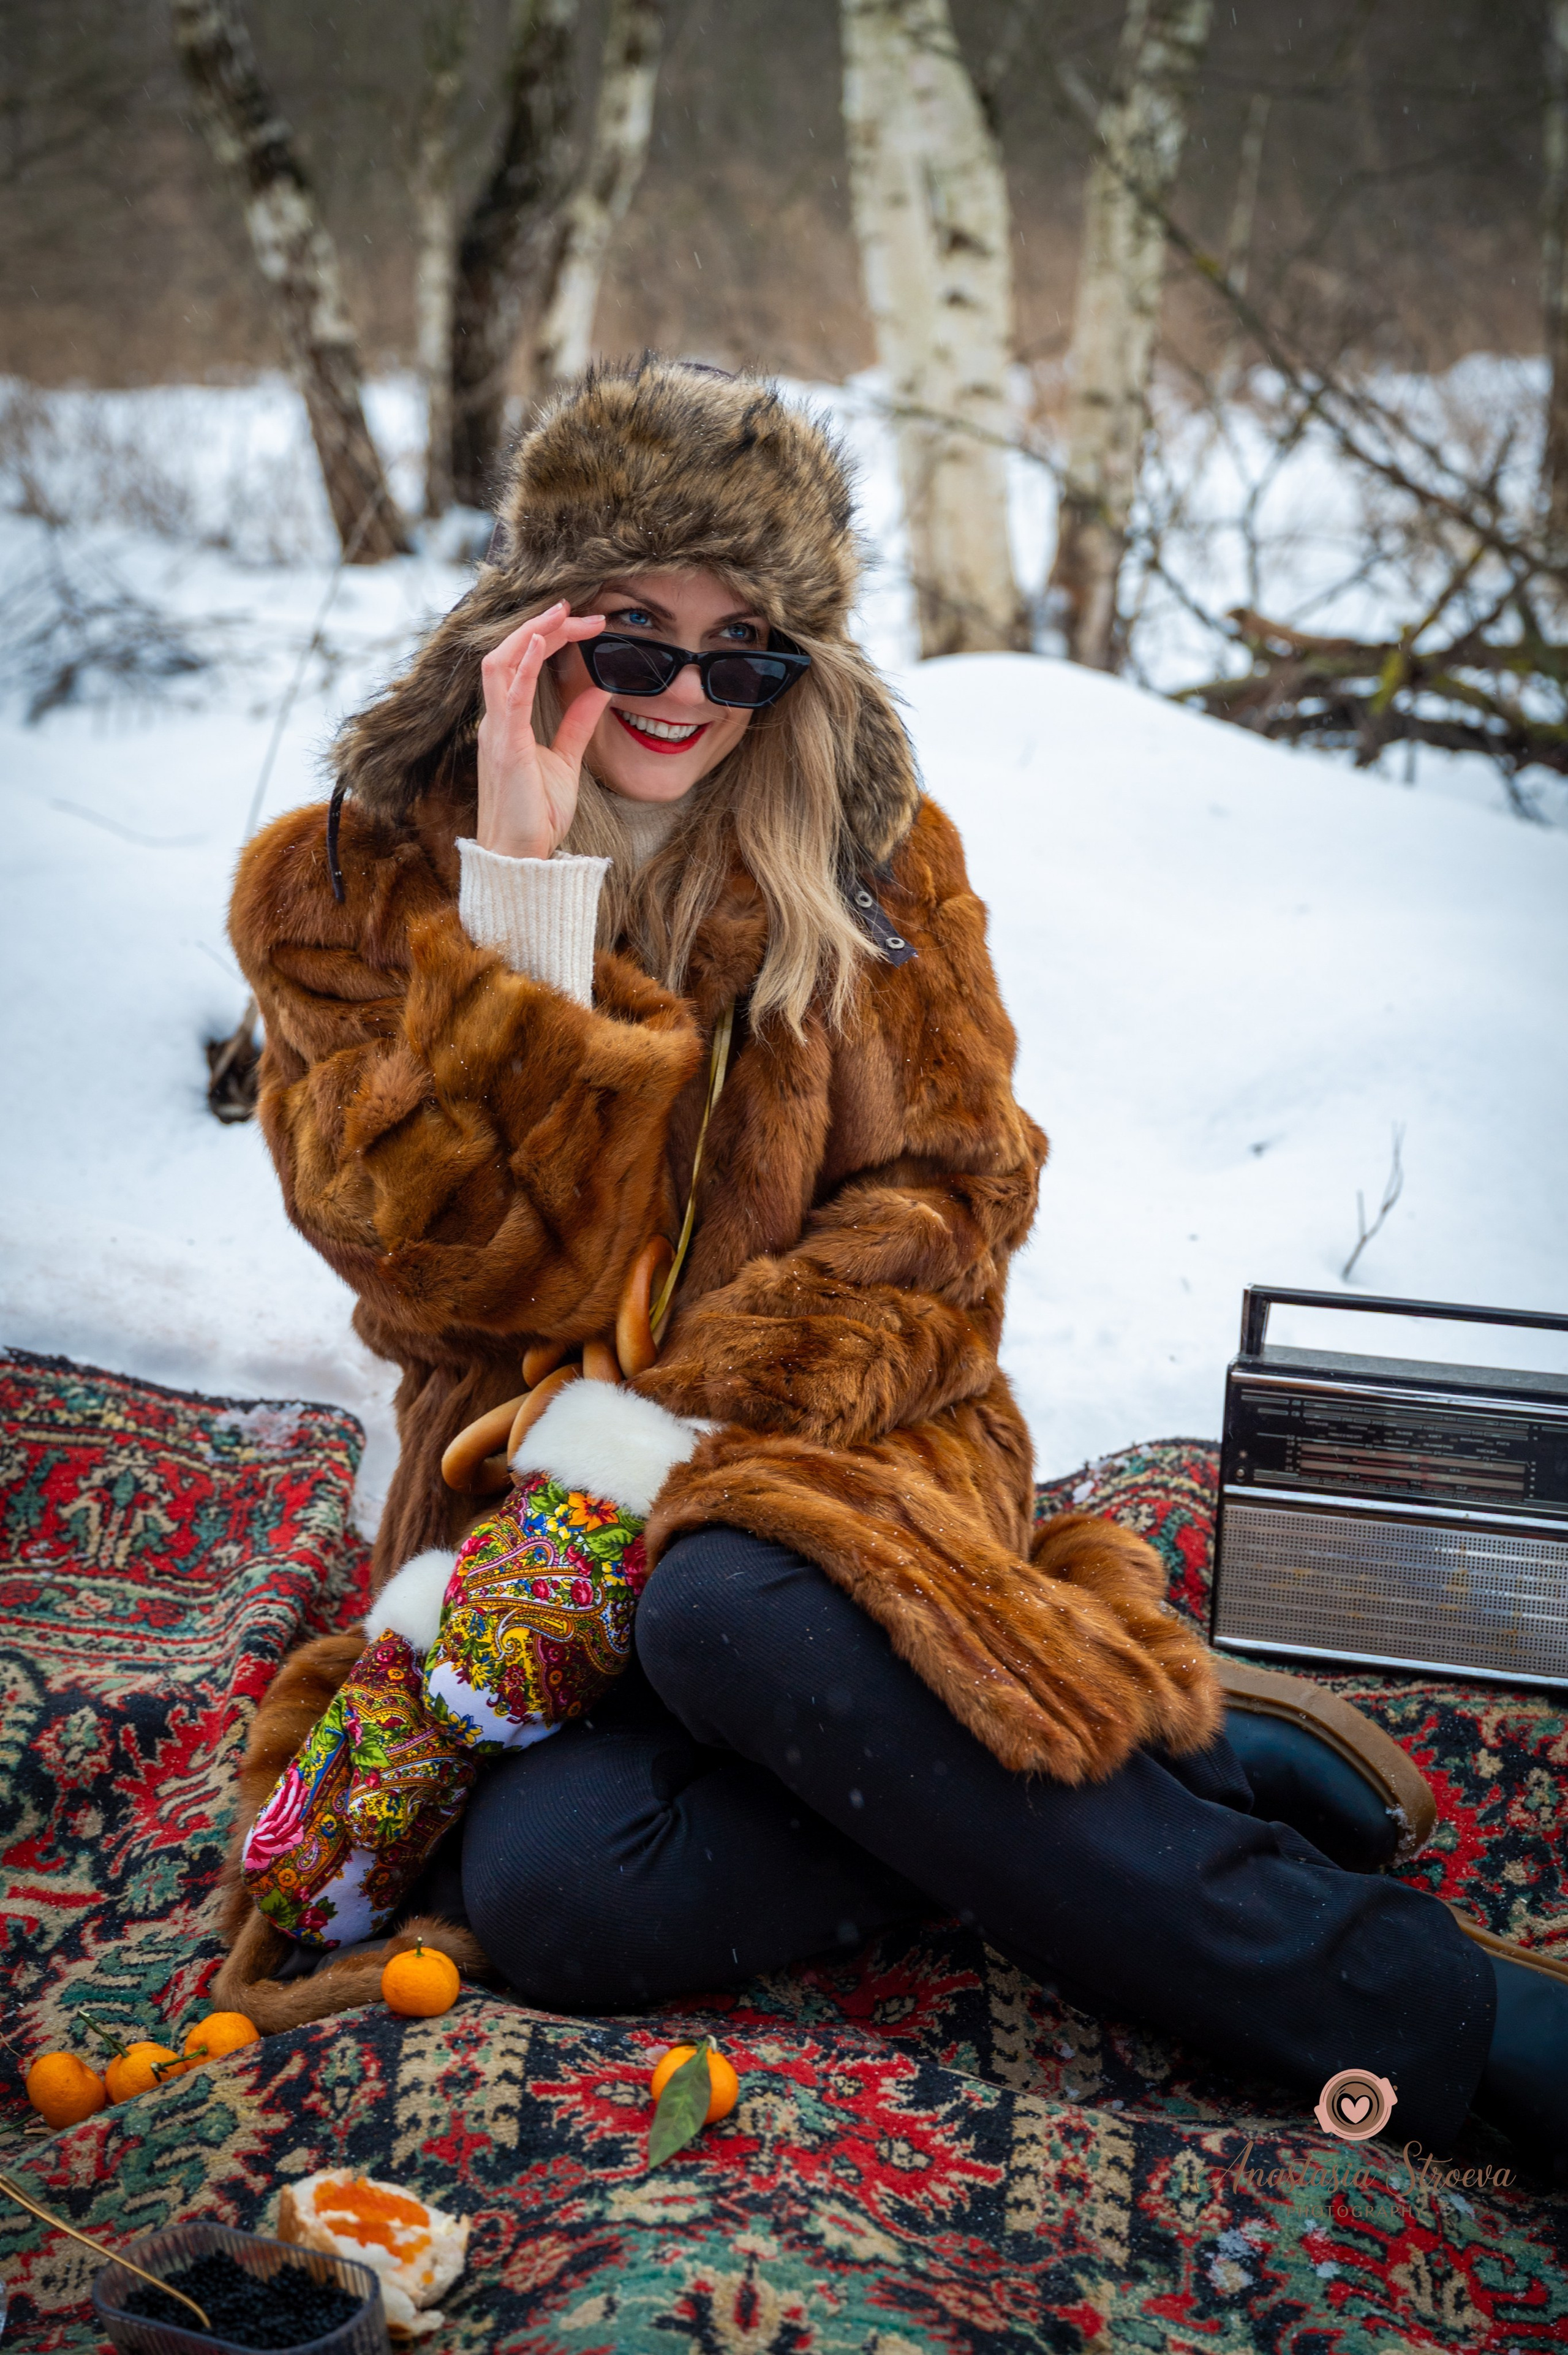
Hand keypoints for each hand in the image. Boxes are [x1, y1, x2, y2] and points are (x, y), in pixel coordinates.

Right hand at [476, 601, 608, 858]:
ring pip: (501, 662)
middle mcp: (496, 718)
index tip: (585, 624)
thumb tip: (599, 690)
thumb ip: (577, 723)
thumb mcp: (566, 760)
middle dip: (542, 625)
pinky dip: (525, 665)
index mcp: (507, 719)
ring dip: (531, 634)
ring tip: (560, 613)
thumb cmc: (536, 814)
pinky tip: (542, 641)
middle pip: (509, 652)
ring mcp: (497, 730)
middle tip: (580, 610)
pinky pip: (509, 696)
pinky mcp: (506, 746)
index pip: (523, 661)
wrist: (521, 857)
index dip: (550, 636)